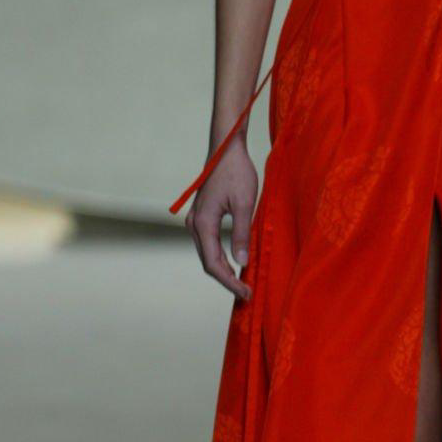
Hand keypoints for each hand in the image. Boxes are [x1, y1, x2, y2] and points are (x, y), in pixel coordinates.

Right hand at [185, 140, 257, 298]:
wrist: (226, 148)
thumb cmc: (236, 172)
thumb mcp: (244, 204)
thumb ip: (241, 234)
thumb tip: (241, 264)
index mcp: (203, 223)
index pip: (214, 264)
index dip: (230, 282)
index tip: (247, 293)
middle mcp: (194, 223)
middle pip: (207, 262)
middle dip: (227, 280)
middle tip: (247, 293)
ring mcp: (195, 219)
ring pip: (207, 253)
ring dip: (223, 270)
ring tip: (242, 282)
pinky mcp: (201, 214)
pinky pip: (208, 243)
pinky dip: (220, 256)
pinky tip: (234, 261)